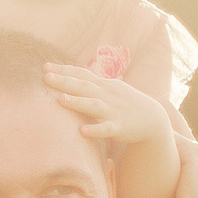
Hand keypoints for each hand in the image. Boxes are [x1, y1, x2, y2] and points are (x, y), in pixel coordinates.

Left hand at [44, 64, 170, 146]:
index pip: (82, 75)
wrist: (152, 119)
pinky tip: (82, 131)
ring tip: (61, 99)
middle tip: (46, 77)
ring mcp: (113, 111)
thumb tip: (69, 74)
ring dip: (77, 102)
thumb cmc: (124, 103)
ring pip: (93, 105)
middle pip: (84, 86)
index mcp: (103, 85)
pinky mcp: (119, 127)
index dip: (64, 70)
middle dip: (65, 81)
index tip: (45, 67)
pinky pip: (106, 128)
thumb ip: (90, 83)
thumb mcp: (108, 89)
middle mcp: (107, 95)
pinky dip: (95, 130)